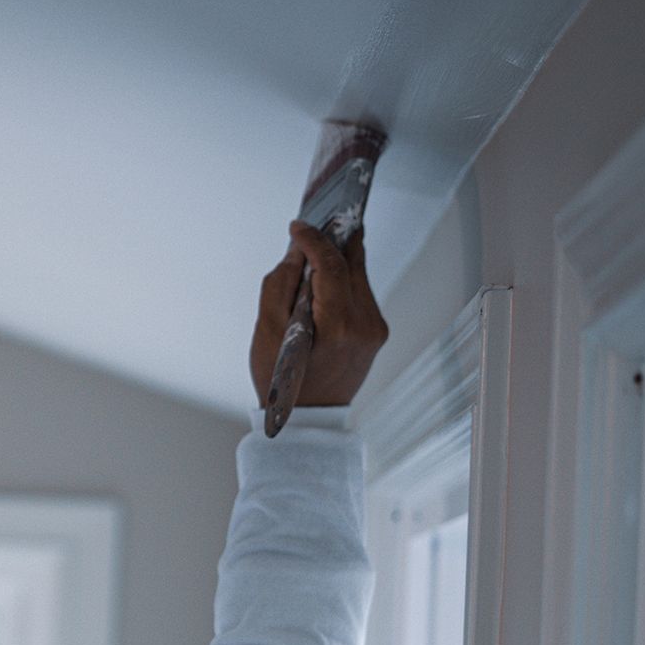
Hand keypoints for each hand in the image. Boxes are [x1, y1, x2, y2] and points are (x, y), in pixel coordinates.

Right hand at [249, 220, 389, 408]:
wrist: (309, 419)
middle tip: (313, 225)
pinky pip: (360, 292)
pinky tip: (324, 281)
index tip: (297, 227)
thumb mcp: (268, 332)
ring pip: (358, 275)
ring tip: (315, 250)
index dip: (315, 240)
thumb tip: (297, 251)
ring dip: (337, 259)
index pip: (332, 266)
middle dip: (331, 241)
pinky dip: (342, 280)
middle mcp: (365, 324)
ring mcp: (375, 328)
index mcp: (338, 327)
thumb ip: (281, 285)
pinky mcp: (377, 331)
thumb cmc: (282, 379)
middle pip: (352, 264)